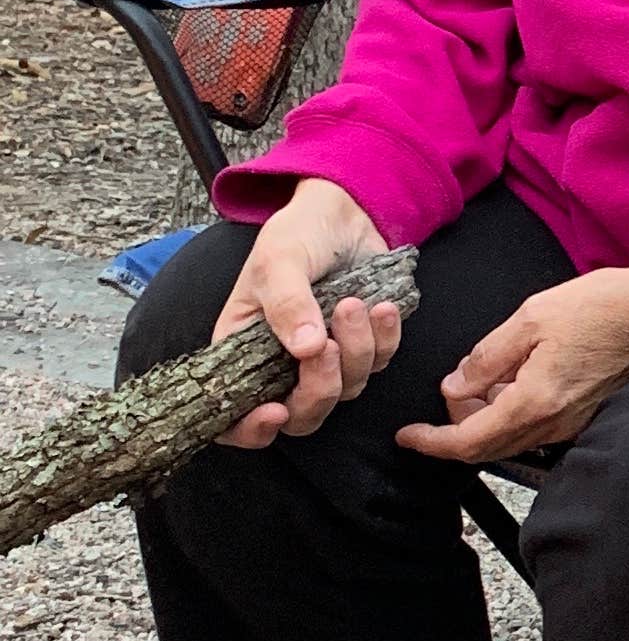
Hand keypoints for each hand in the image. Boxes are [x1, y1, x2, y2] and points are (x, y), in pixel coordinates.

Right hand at [213, 181, 401, 447]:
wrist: (344, 210)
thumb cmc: (296, 233)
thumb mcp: (279, 259)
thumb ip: (287, 302)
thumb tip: (305, 349)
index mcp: (240, 350)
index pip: (232, 416)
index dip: (249, 430)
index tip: (274, 412)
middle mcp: (280, 364)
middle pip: (301, 414)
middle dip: (318, 388)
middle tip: (328, 345)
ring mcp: (324, 359)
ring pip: (346, 389)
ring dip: (355, 351)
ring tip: (354, 303)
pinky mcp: (363, 346)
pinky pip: (380, 363)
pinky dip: (385, 340)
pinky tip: (383, 307)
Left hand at [394, 264, 628, 465]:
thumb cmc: (602, 307)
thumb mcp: (529, 318)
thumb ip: (485, 357)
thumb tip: (456, 386)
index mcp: (534, 402)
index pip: (468, 441)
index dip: (432, 443)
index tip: (408, 436)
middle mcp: (553, 423)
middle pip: (487, 447)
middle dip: (457, 426)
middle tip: (455, 386)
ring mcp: (570, 423)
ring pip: (510, 438)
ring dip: (485, 417)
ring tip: (484, 375)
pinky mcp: (583, 414)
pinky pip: (533, 428)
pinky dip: (511, 412)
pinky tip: (514, 378)